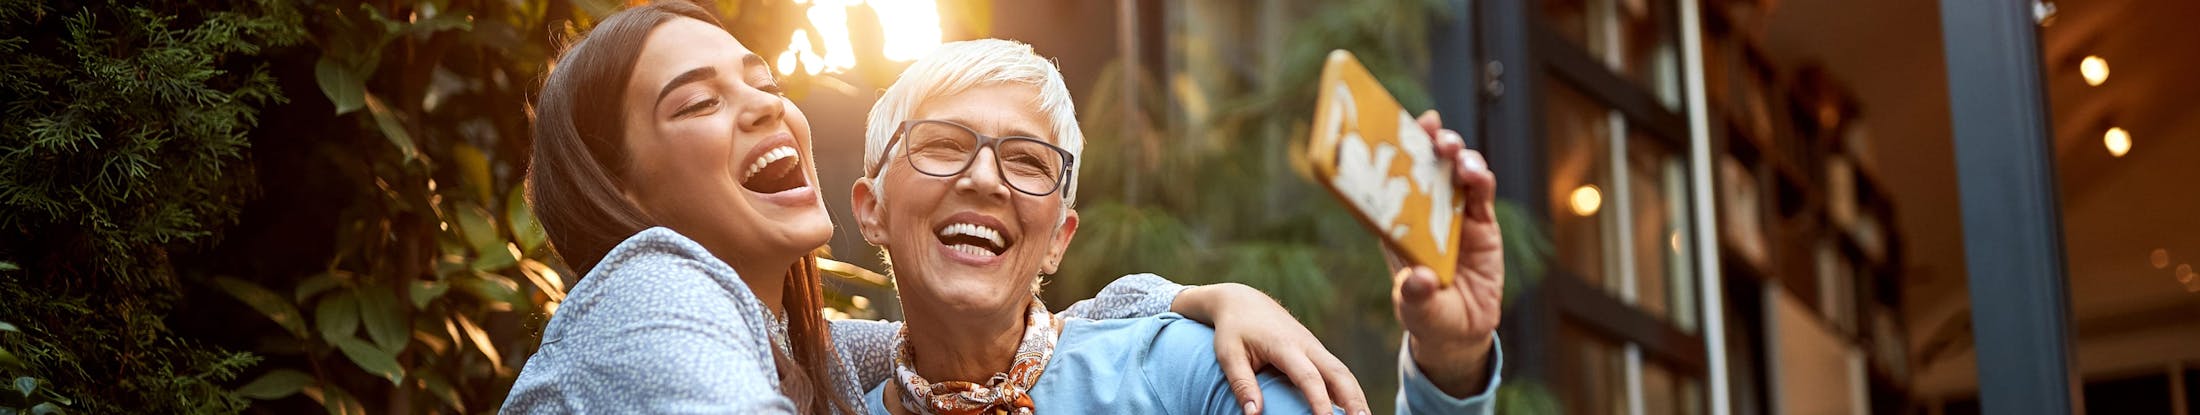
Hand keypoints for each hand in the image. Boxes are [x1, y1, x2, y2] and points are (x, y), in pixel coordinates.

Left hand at [1174, 283, 1367, 414]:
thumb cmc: (1234, 330)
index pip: (1309, 377)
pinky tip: (1354, 410)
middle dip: (1354, 399)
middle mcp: (1307, 345)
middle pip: (1340, 373)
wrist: (1244, 301)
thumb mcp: (1229, 355)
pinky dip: (1350, 391)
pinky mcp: (1317, 352)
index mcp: (1285, 345)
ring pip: (1344, 373)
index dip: (1320, 401)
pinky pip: (1338, 372)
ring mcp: (1315, 347)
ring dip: (1357, 397)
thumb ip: (1242, 384)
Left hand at [1386, 111, 1502, 396]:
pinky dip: (1480, 178)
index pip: (1390, 180)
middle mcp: (1424, 212)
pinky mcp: (1481, 224)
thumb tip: (1417, 279)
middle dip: (1426, 140)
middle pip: (1424, 164)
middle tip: (1430, 128)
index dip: (1390, 152)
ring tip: (1453, 152)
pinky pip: (1481, 193)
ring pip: (1454, 171)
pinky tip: (1477, 174)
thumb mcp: (1416, 310)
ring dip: (1455, 153)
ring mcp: (1454, 214)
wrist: (1462, 332)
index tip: (1387, 126)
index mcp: (1397, 225)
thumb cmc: (1428, 315)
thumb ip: (1415, 296)